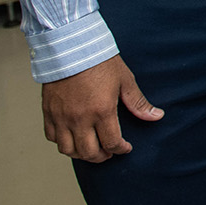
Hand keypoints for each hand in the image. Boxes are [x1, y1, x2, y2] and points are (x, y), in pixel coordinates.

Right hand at [41, 54, 162, 161]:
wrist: (70, 47)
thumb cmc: (99, 61)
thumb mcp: (124, 80)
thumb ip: (138, 102)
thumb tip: (156, 116)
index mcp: (102, 111)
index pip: (112, 143)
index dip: (121, 150)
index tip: (125, 148)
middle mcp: (80, 118)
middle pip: (89, 152)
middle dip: (102, 157)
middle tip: (109, 153)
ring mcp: (62, 117)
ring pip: (68, 149)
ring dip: (81, 154)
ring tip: (90, 148)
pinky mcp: (49, 112)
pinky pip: (51, 137)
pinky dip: (62, 142)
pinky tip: (72, 138)